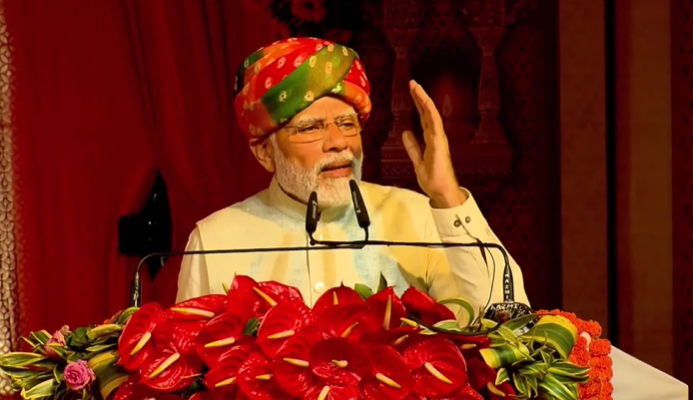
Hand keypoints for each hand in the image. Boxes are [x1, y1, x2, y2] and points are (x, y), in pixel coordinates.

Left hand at [401, 80, 467, 207]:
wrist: (440, 191)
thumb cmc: (433, 179)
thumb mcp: (417, 160)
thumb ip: (412, 147)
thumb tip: (405, 133)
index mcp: (431, 139)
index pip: (423, 118)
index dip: (418, 104)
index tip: (412, 92)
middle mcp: (436, 136)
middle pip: (427, 112)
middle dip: (420, 97)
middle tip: (412, 83)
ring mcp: (439, 138)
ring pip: (431, 114)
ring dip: (424, 100)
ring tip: (416, 87)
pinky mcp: (439, 143)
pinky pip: (435, 124)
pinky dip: (430, 112)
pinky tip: (425, 102)